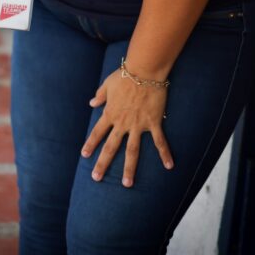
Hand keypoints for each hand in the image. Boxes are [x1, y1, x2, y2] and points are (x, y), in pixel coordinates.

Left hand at [81, 68, 174, 186]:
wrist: (145, 71)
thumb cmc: (125, 76)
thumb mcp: (107, 84)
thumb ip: (100, 95)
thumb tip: (91, 103)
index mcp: (110, 113)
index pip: (97, 132)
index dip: (90, 144)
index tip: (84, 155)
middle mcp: (122, 123)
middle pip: (111, 147)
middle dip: (103, 163)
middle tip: (96, 177)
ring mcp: (138, 125)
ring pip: (132, 151)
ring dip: (129, 168)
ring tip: (127, 184)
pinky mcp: (153, 123)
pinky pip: (159, 141)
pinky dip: (165, 154)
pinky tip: (169, 166)